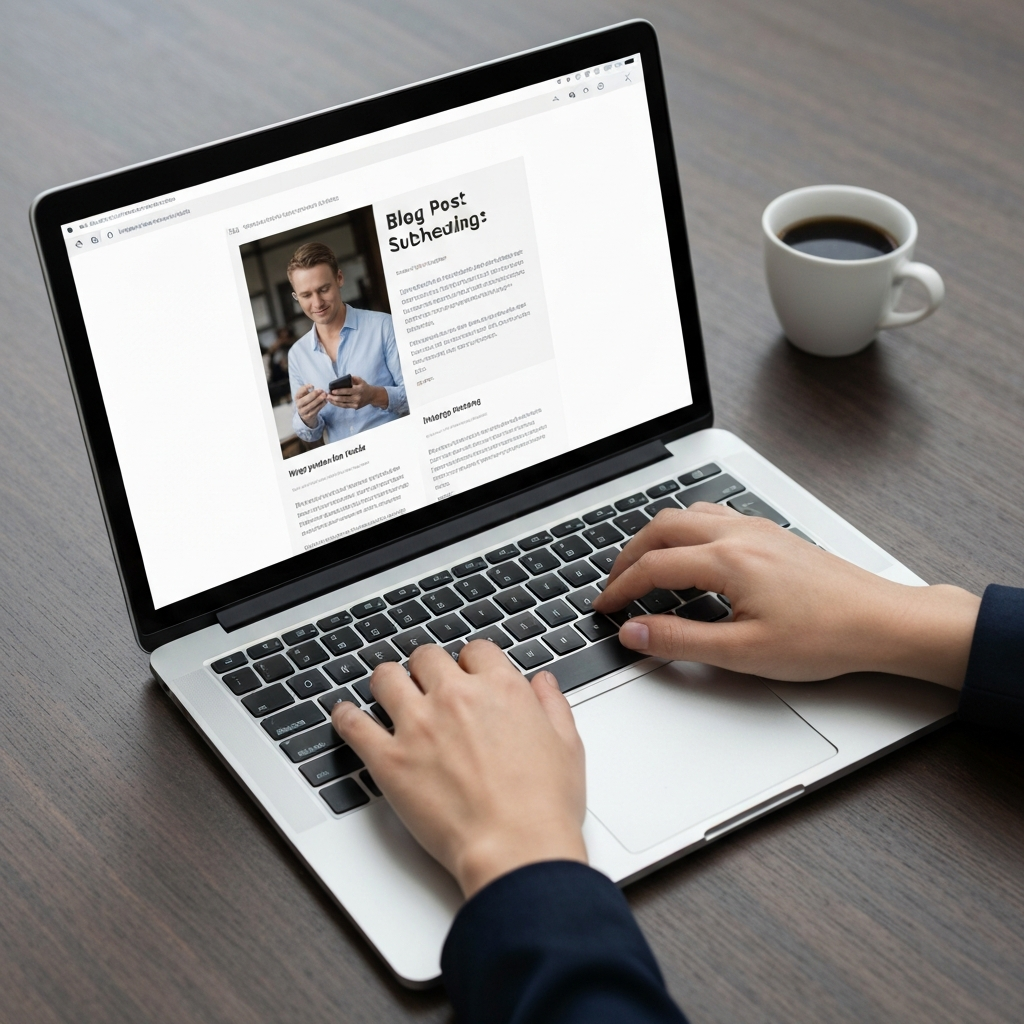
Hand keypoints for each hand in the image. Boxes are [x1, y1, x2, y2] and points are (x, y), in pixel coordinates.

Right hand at [294, 384, 325, 427]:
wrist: (306, 415)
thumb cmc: (307, 402)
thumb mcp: (305, 395)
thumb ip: (308, 391)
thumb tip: (314, 387)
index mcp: (297, 397)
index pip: (299, 392)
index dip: (305, 388)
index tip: (312, 385)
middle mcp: (298, 404)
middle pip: (305, 400)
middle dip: (313, 395)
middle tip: (321, 390)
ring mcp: (303, 411)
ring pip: (311, 405)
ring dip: (318, 400)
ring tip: (324, 395)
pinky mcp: (309, 416)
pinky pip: (316, 410)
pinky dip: (321, 405)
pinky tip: (325, 401)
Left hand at [326, 375, 387, 409]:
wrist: (372, 396)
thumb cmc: (364, 386)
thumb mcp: (359, 380)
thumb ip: (351, 378)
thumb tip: (341, 379)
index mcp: (358, 390)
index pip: (346, 391)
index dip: (338, 391)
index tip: (332, 391)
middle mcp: (357, 398)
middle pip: (343, 399)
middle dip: (334, 398)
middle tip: (327, 396)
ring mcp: (356, 404)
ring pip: (343, 404)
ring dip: (334, 402)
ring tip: (328, 399)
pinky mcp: (355, 407)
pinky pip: (345, 406)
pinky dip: (338, 405)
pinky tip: (333, 402)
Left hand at [331, 641, 586, 897]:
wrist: (516, 849)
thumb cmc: (544, 807)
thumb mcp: (567, 746)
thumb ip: (552, 705)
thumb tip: (542, 683)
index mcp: (500, 689)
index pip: (475, 651)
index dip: (470, 663)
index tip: (466, 676)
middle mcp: (456, 697)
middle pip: (427, 657)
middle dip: (428, 669)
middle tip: (428, 687)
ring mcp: (419, 725)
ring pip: (386, 677)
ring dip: (388, 682)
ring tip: (388, 692)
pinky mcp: (390, 759)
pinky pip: (354, 724)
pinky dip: (345, 716)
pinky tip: (345, 715)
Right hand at [594, 502, 980, 688]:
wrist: (882, 621)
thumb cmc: (825, 636)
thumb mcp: (744, 652)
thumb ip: (681, 640)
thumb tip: (636, 634)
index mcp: (727, 560)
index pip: (653, 567)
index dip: (620, 588)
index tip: (604, 608)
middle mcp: (738, 534)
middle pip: (661, 529)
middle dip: (627, 555)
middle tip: (612, 584)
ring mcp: (756, 529)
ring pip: (686, 515)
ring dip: (654, 537)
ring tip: (641, 565)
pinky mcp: (770, 533)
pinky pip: (712, 515)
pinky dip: (684, 529)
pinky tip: (689, 551)